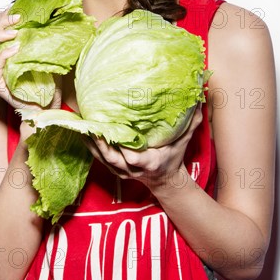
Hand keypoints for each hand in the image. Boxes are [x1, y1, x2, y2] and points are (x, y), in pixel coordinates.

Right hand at [0, 11, 62, 110]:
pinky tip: (15, 49)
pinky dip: (3, 56)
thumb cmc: (45, 83)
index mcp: (3, 54)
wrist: (46, 106)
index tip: (15, 8)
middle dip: (0, 24)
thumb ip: (38, 42)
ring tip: (15, 32)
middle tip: (17, 18)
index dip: (3, 19)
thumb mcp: (42, 57)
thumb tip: (46, 20)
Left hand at [84, 103, 202, 190]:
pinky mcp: (113, 168)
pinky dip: (89, 144)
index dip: (124, 150)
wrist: (166, 182)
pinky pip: (98, 157)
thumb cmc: (174, 158)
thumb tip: (199, 98)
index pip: (135, 158)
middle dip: (99, 143)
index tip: (115, 134)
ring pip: (101, 157)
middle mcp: (132, 169)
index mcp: (149, 162)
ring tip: (80, 123)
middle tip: (90, 125)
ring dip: (90, 141)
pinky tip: (81, 130)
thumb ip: (192, 121)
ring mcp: (121, 170)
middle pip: (111, 158)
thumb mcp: (184, 140)